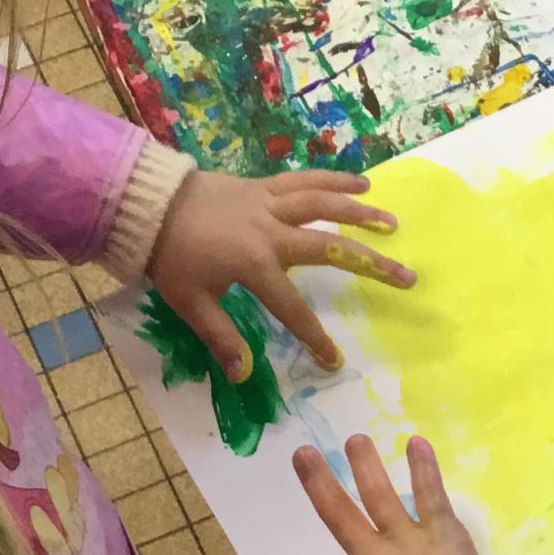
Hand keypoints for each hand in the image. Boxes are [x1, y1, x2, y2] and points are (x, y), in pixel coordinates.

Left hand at [149, 169, 411, 379]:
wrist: (146, 204)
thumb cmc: (169, 257)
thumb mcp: (190, 302)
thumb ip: (220, 337)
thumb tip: (242, 375)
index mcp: (254, 265)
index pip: (292, 308)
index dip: (314, 336)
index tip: (334, 360)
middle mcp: (270, 232)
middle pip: (330, 248)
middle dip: (371, 264)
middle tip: (407, 277)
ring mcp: (269, 204)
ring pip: (323, 204)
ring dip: (361, 213)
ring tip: (392, 222)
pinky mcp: (262, 185)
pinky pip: (304, 179)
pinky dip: (333, 179)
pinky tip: (361, 182)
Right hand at [294, 435, 487, 554]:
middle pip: (339, 517)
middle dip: (320, 484)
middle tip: (304, 454)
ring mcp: (405, 540)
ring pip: (380, 497)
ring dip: (366, 466)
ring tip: (356, 439)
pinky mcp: (442, 532)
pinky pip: (430, 496)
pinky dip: (424, 469)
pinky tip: (417, 442)